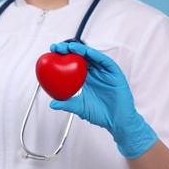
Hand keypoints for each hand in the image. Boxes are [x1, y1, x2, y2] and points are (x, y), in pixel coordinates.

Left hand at [49, 42, 156, 158]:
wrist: (117, 121)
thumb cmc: (100, 114)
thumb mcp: (78, 107)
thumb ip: (66, 104)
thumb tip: (51, 104)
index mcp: (85, 79)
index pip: (72, 64)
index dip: (63, 57)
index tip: (51, 53)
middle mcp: (94, 73)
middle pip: (81, 57)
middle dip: (69, 50)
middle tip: (57, 47)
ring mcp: (104, 72)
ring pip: (92, 57)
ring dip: (81, 50)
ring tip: (70, 47)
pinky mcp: (115, 74)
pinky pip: (106, 62)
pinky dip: (97, 56)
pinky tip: (88, 53)